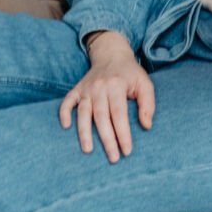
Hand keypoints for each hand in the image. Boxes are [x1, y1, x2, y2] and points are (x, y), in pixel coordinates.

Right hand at [58, 31, 154, 161]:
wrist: (112, 54)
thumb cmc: (131, 74)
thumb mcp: (145, 84)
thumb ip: (148, 104)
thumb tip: (146, 126)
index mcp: (117, 85)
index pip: (119, 114)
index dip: (123, 133)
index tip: (127, 150)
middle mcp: (100, 87)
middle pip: (102, 117)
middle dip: (107, 139)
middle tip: (113, 157)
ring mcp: (86, 88)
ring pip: (83, 113)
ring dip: (84, 132)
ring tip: (88, 150)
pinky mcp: (77, 89)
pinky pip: (67, 101)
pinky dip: (64, 113)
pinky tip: (65, 126)